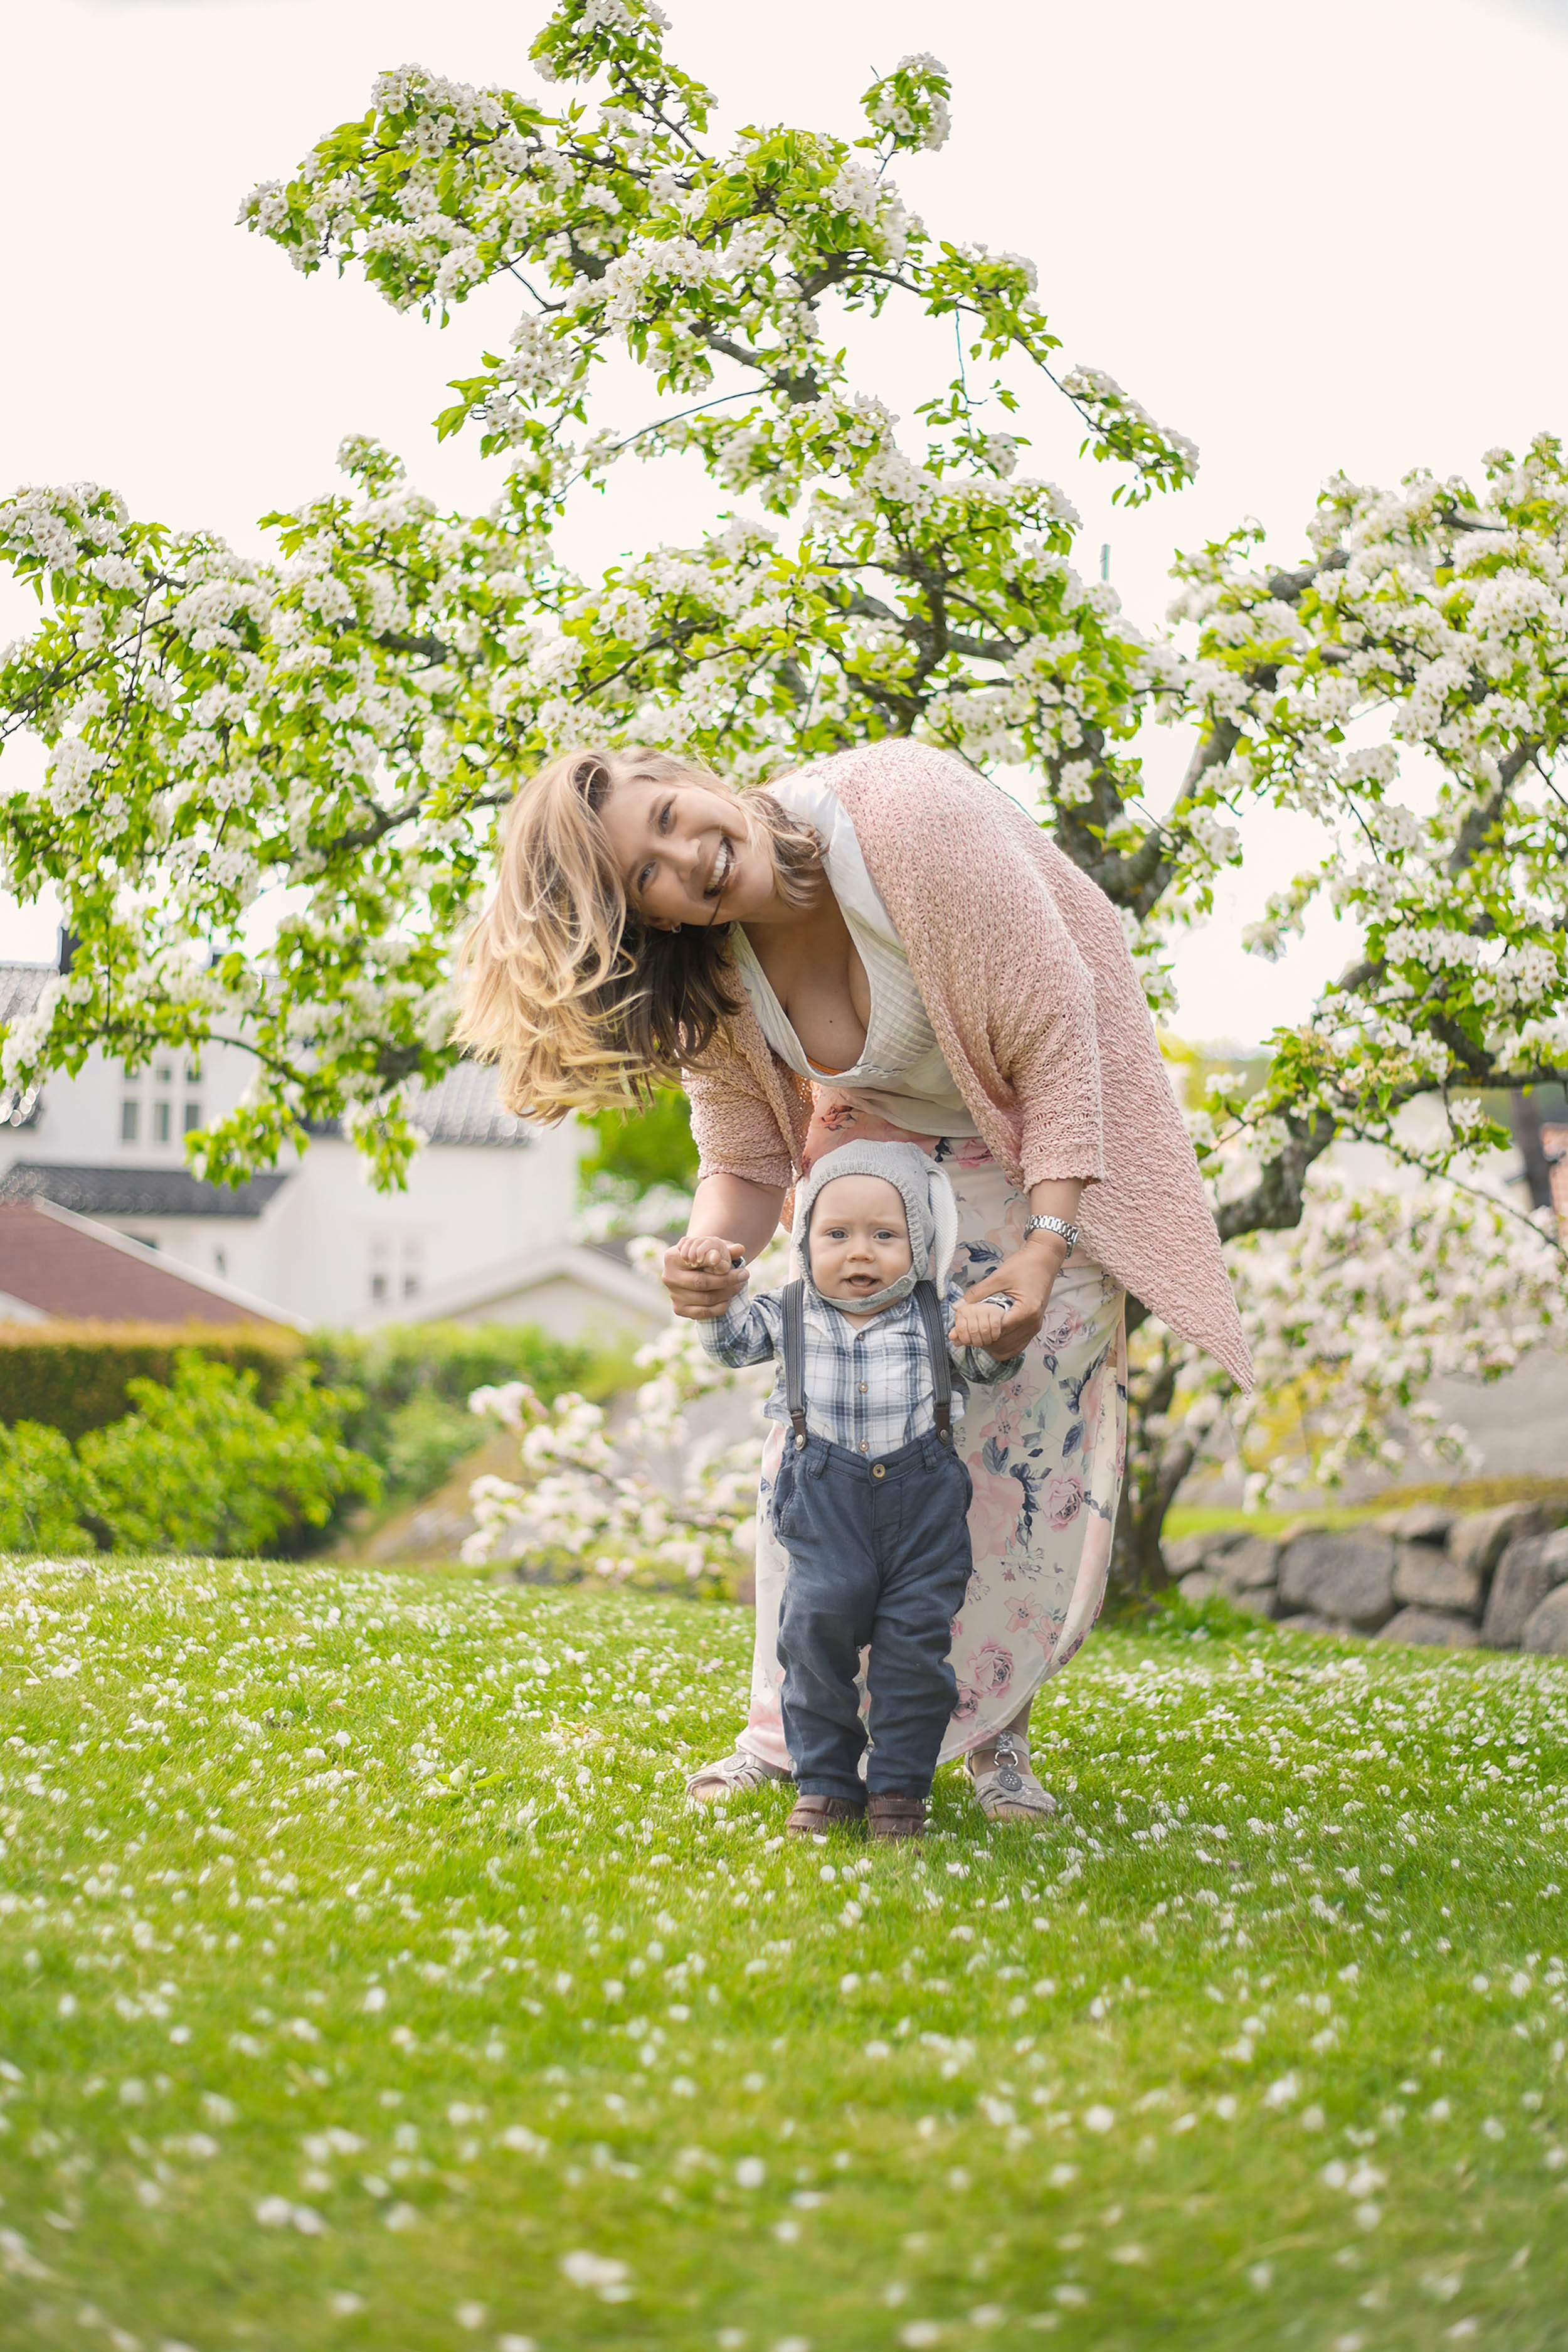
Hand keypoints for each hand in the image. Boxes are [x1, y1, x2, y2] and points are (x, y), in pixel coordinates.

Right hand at [662, 1236, 748, 1320]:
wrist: (696, 1269)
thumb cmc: (706, 1255)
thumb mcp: (715, 1247)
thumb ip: (727, 1248)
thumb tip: (740, 1249)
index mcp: (673, 1257)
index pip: (697, 1261)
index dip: (716, 1264)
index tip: (735, 1266)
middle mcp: (669, 1276)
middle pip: (702, 1282)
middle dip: (727, 1280)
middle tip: (744, 1275)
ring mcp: (673, 1295)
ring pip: (705, 1299)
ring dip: (727, 1294)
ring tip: (739, 1286)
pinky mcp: (679, 1309)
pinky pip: (703, 1313)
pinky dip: (719, 1307)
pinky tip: (728, 1300)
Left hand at [961, 1236, 1065, 1355]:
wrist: (1045, 1260)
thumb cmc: (1026, 1265)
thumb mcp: (998, 1277)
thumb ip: (977, 1293)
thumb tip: (958, 1306)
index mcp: (1026, 1311)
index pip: (998, 1331)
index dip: (978, 1332)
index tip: (964, 1330)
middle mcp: (1032, 1323)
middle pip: (1002, 1343)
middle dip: (982, 1340)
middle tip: (966, 1334)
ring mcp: (1035, 1327)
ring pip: (1010, 1348)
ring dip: (992, 1345)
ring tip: (976, 1336)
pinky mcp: (1034, 1326)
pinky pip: (1018, 1345)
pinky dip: (1003, 1345)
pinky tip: (990, 1338)